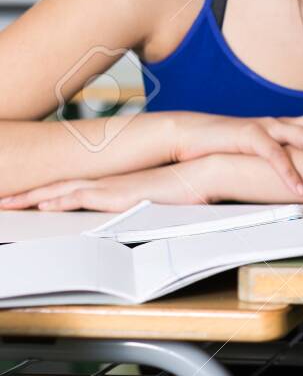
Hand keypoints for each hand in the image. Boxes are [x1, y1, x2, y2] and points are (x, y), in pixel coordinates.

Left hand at [1, 163, 209, 211]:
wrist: (204, 172)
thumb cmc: (190, 184)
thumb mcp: (162, 195)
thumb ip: (148, 202)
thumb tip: (145, 208)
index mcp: (117, 183)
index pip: (74, 186)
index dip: (49, 189)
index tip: (29, 195)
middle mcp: (109, 182)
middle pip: (59, 187)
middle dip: (29, 193)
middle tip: (6, 198)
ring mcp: (110, 186)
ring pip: (60, 191)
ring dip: (32, 197)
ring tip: (9, 202)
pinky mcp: (115, 194)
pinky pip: (76, 198)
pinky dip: (54, 201)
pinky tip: (38, 205)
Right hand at [170, 107, 302, 196]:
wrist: (190, 136)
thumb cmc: (232, 148)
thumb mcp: (266, 155)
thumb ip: (290, 162)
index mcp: (293, 125)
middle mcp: (285, 122)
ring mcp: (268, 126)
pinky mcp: (248, 137)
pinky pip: (273, 155)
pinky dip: (288, 173)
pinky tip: (300, 190)